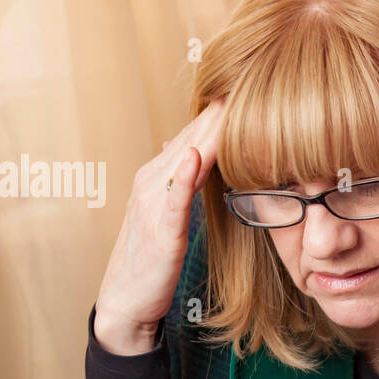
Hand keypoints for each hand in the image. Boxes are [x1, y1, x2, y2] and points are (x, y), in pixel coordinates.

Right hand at [93, 99, 224, 354]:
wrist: (126, 301)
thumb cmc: (152, 257)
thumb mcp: (171, 211)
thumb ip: (184, 180)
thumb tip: (200, 151)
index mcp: (161, 174)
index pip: (196, 133)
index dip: (222, 111)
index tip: (251, 84)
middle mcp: (154, 179)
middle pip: (193, 137)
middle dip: (219, 111)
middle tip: (248, 76)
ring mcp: (154, 203)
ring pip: (185, 158)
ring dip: (207, 132)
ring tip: (229, 103)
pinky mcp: (160, 231)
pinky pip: (173, 199)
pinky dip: (184, 177)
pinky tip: (196, 157)